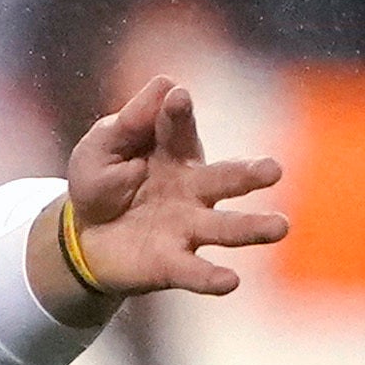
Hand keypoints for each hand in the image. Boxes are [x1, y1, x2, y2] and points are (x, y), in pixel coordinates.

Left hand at [44, 78, 289, 321]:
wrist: (84, 236)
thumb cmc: (101, 182)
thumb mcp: (100, 147)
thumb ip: (128, 123)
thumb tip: (166, 83)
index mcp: (172, 151)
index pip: (177, 127)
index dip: (176, 113)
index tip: (176, 97)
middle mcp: (191, 188)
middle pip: (224, 179)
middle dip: (248, 174)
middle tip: (274, 170)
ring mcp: (186, 226)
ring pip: (224, 227)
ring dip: (251, 228)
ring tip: (280, 227)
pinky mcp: (172, 263)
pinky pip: (193, 270)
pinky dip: (211, 277)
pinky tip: (231, 281)